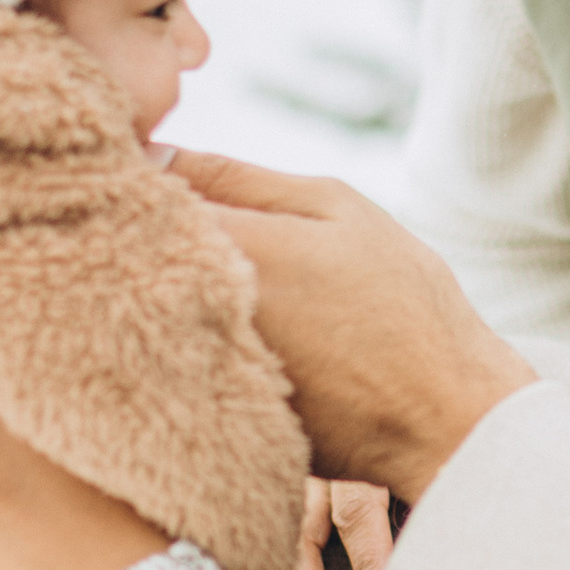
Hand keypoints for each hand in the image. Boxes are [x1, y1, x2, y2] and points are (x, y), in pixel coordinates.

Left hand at [169, 152, 529, 504]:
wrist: (443, 416)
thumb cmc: (402, 303)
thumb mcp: (335, 208)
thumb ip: (238, 178)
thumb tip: (153, 151)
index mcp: (222, 245)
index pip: (135, 197)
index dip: (142, 187)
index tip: (163, 186)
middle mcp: (189, 309)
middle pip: (125, 262)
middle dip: (144, 242)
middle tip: (216, 252)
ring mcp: (189, 369)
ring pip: (141, 315)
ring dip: (161, 297)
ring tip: (244, 304)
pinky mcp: (197, 418)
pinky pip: (166, 366)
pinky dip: (184, 349)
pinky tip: (249, 354)